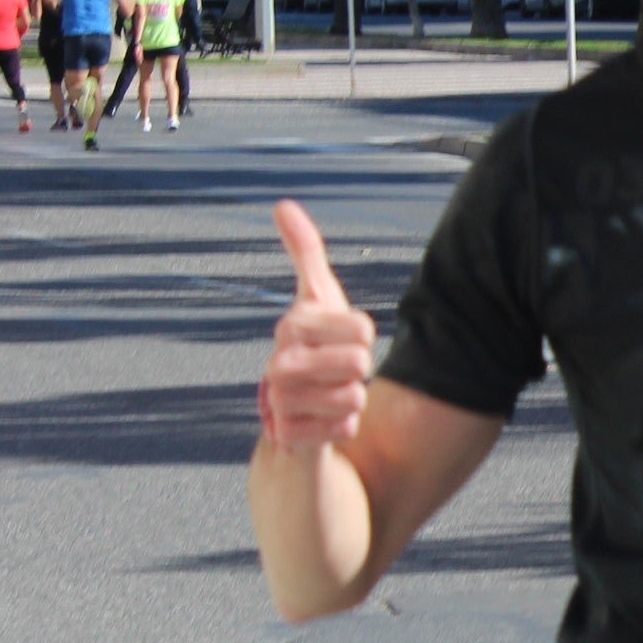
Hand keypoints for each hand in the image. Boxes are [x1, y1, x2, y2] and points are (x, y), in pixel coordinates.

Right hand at [263, 199, 376, 448]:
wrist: (292, 415)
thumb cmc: (314, 348)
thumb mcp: (317, 300)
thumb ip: (305, 252)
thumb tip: (282, 203)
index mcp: (290, 327)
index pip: (363, 328)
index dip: (363, 338)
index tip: (340, 342)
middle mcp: (278, 363)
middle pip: (359, 362)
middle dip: (358, 372)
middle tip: (336, 374)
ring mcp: (281, 402)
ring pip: (355, 397)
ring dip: (352, 401)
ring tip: (328, 397)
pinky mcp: (289, 438)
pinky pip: (345, 428)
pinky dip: (344, 428)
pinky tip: (324, 423)